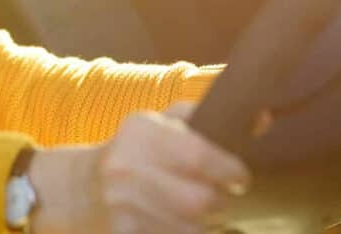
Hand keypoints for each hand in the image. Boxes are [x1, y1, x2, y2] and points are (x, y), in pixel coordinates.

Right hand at [27, 102, 250, 233]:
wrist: (80, 188)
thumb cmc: (133, 152)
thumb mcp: (158, 123)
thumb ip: (204, 117)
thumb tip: (261, 118)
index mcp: (141, 132)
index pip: (198, 155)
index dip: (229, 170)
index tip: (240, 178)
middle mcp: (128, 168)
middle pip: (200, 200)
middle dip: (219, 202)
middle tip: (220, 198)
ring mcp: (122, 206)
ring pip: (191, 228)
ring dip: (203, 224)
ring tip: (195, 211)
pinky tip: (176, 223)